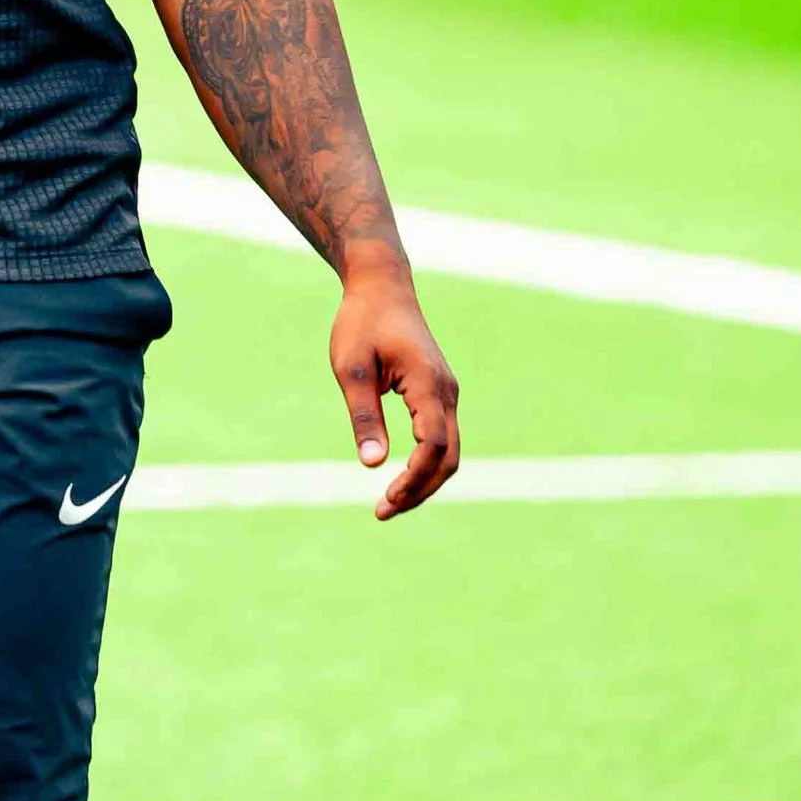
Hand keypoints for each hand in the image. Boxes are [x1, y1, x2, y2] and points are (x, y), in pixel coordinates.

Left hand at [330, 267, 460, 518]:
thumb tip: (372, 464)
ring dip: (424, 481)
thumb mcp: (351, 369)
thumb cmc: (362, 323)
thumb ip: (363, 415)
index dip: (413, 479)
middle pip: (448, 457)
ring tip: (389, 503)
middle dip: (420, 490)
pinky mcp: (438, 394)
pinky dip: (426, 464)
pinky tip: (400, 478)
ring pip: (449, 452)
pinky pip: (441, 438)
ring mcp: (446, 394)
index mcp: (428, 385)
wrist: (382, 287)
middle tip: (381, 512)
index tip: (384, 499)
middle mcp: (446, 392)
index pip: (432, 446)